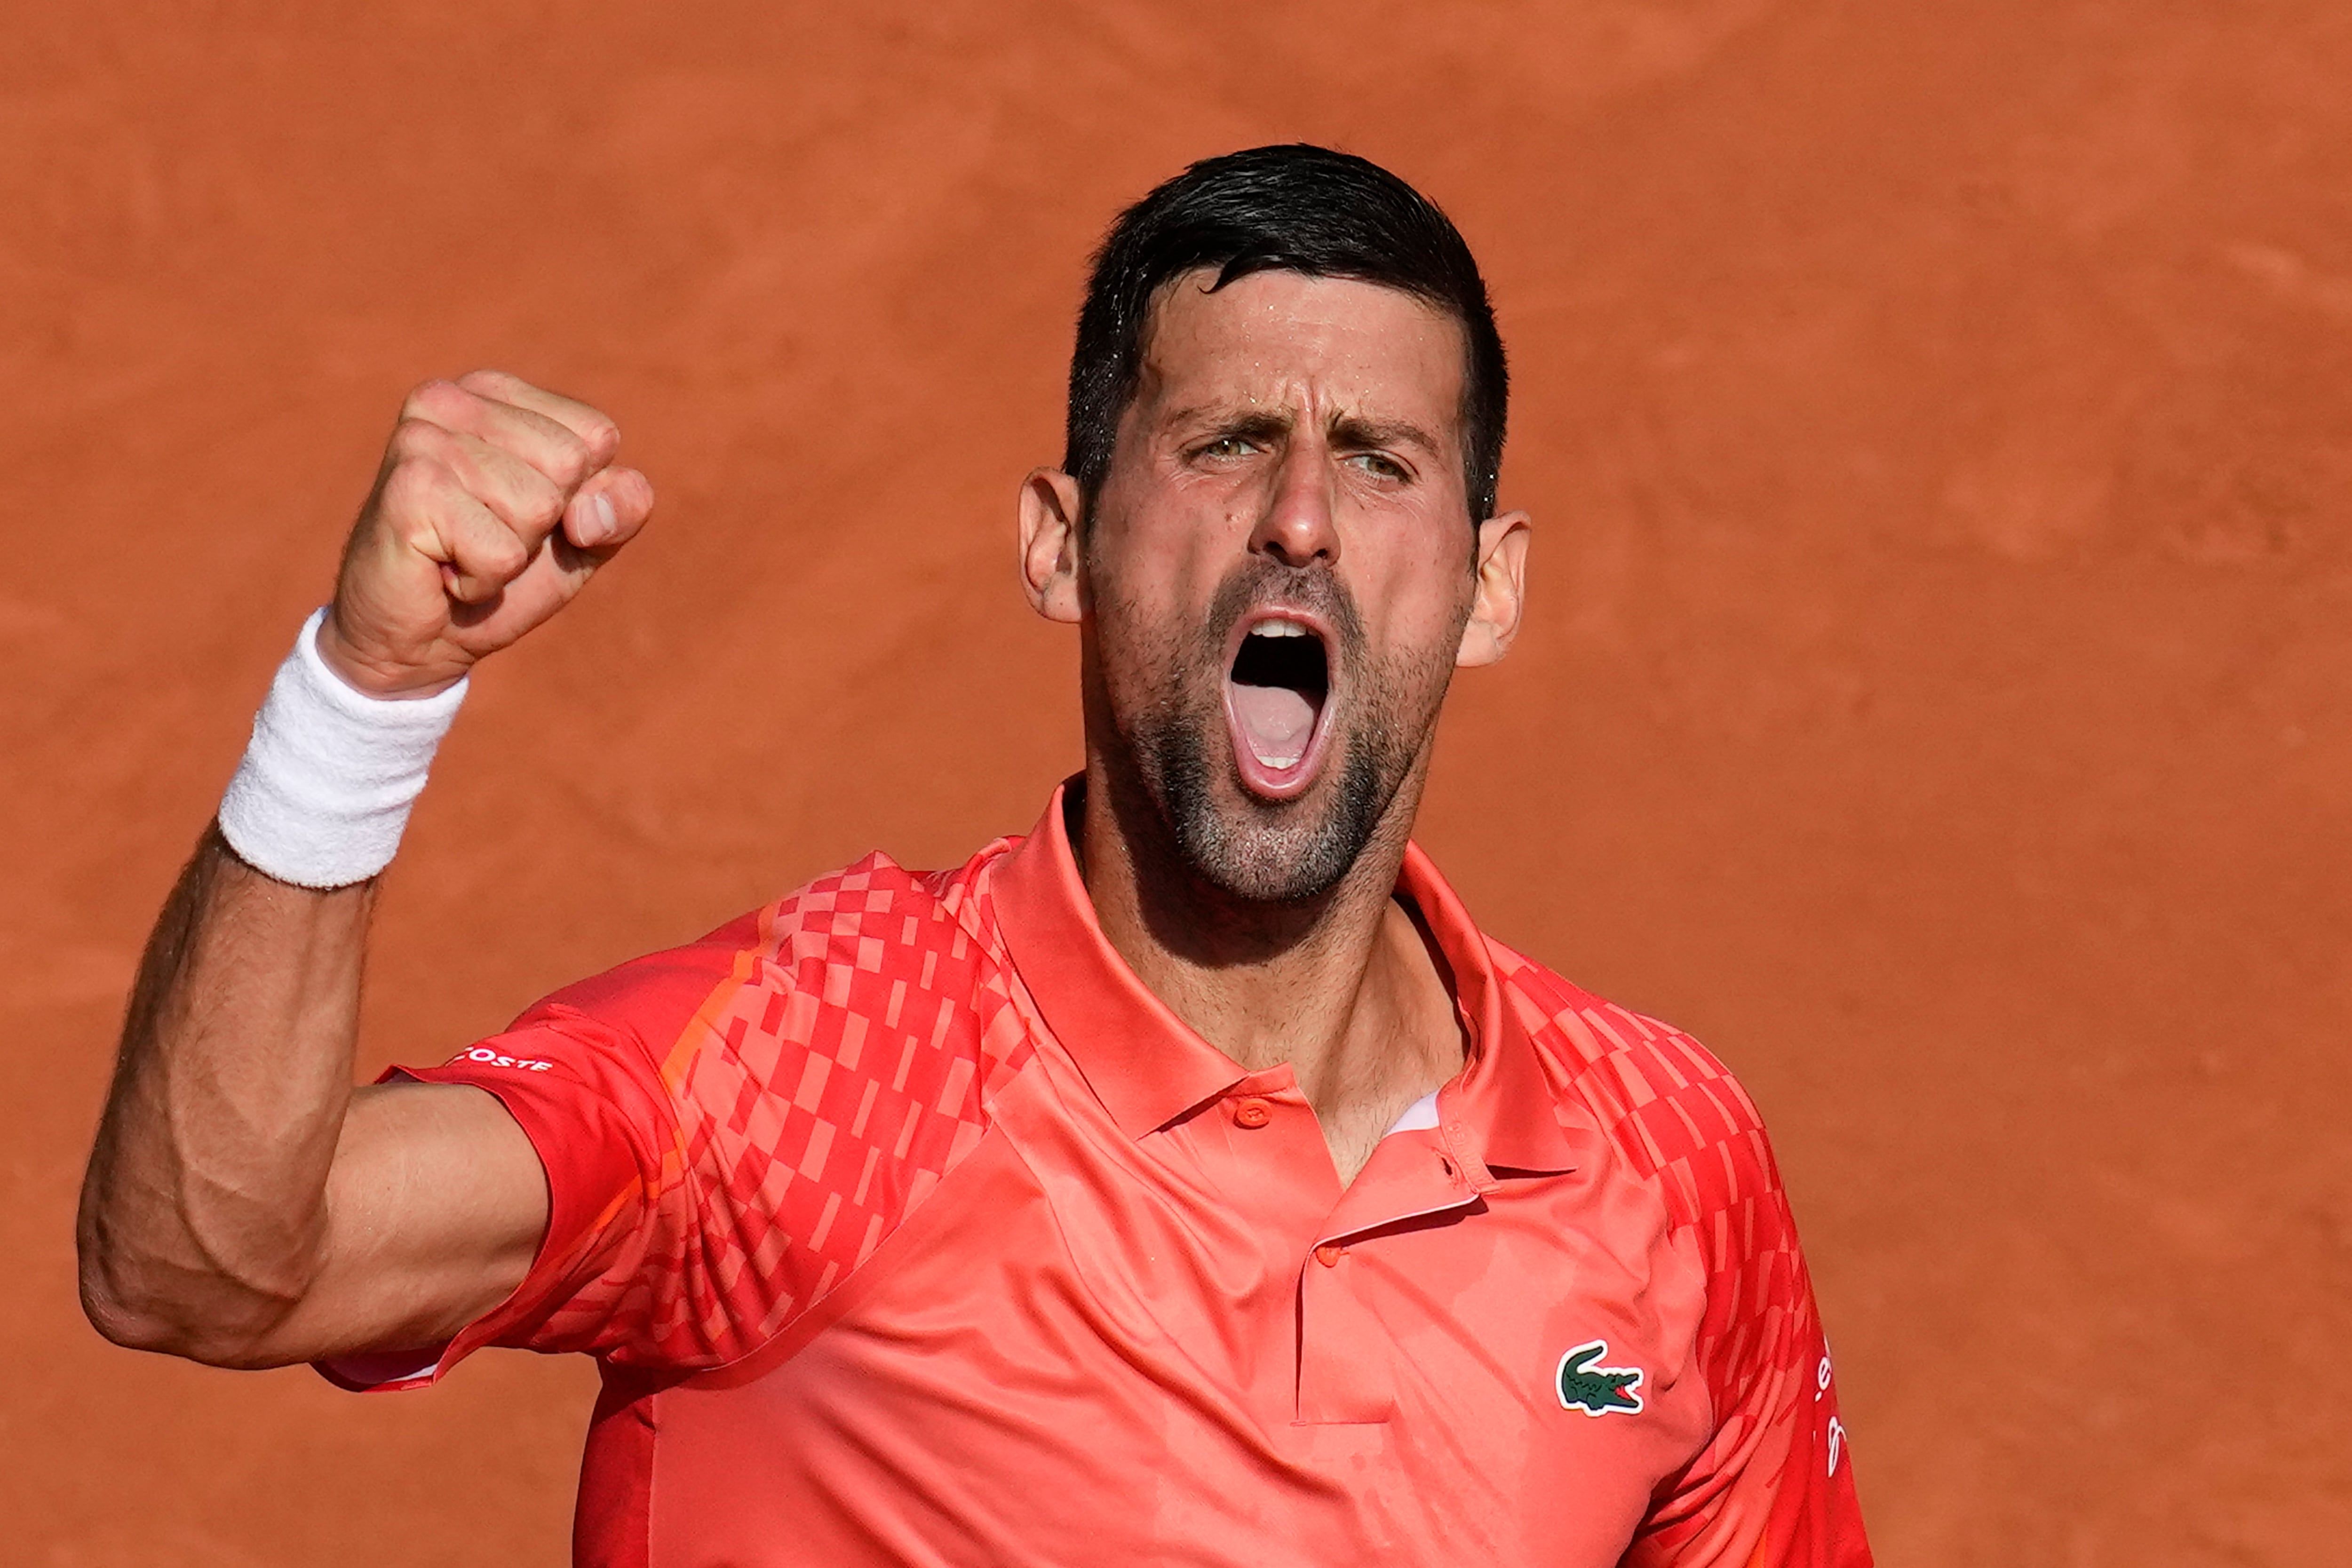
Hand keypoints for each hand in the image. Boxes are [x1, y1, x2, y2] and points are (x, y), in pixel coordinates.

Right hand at [317, 370, 654, 696]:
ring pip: (538, 507)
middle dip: (542, 524)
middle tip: (486, 535)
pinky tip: (442, 570)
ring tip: (461, 550)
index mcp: (496, 392)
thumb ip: (622, 506)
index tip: (523, 514)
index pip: (596, 435)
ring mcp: (423, 439)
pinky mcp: (410, 489)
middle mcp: (450, 399)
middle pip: (570, 464)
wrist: (419, 636)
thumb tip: (591, 511)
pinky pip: (501, 552)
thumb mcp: (584, 537)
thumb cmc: (500, 572)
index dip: (579, 495)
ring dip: (511, 554)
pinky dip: (483, 581)